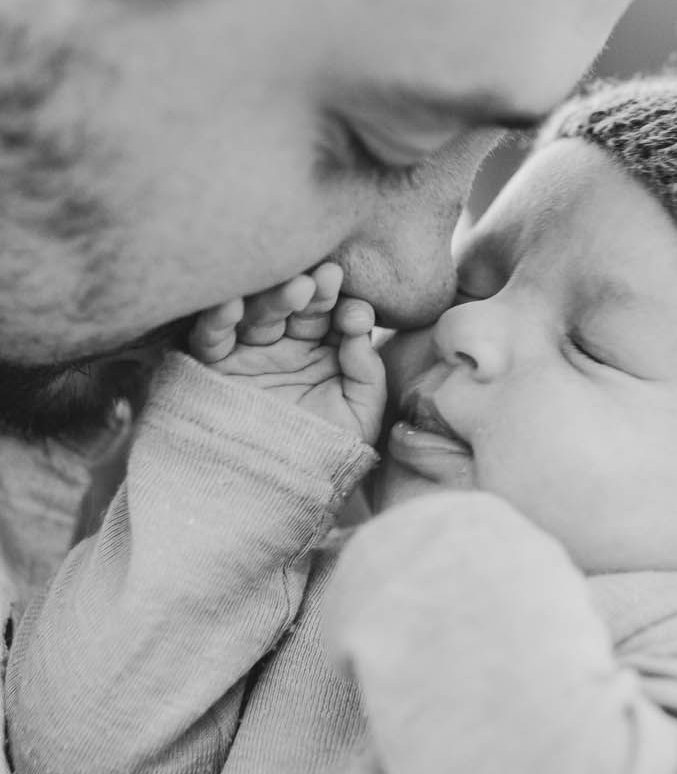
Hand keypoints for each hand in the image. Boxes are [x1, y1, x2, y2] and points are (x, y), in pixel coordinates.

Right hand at [188, 264, 385, 442]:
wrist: (275, 495)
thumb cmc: (324, 455)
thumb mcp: (360, 418)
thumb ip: (367, 374)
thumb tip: (361, 331)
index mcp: (325, 350)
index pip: (337, 317)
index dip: (346, 309)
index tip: (355, 316)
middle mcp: (288, 345)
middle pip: (300, 307)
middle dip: (315, 291)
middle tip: (327, 278)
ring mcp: (251, 352)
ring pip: (260, 314)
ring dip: (276, 297)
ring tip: (298, 287)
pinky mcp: (215, 367)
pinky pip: (211, 338)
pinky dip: (218, 319)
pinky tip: (233, 303)